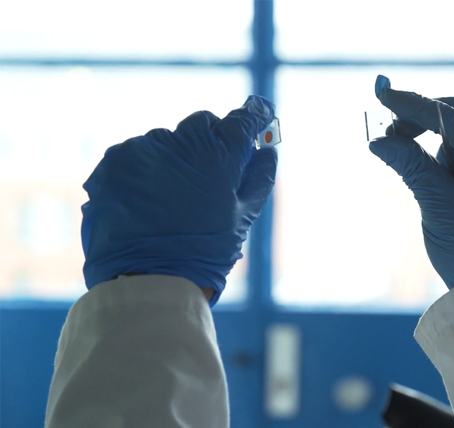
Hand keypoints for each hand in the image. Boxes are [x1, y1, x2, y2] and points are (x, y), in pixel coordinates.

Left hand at [81, 96, 276, 304]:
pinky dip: (145, 172)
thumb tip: (268, 151)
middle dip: (210, 141)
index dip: (253, 117)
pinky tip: (147, 202)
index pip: (241, 120)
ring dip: (174, 160)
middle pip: (201, 125)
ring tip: (171, 199)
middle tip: (212, 173)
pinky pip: (136, 157)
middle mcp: (179, 142)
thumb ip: (258, 179)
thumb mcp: (242, 219)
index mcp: (217, 154)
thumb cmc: (204, 253)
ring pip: (166, 142)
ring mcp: (142, 150)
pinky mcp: (113, 163)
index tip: (260, 112)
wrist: (145, 280)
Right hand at [369, 76, 453, 287]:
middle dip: (420, 116)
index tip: (382, 93)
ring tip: (398, 153)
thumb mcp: (439, 206)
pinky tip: (414, 165)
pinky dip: (431, 153)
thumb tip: (378, 139)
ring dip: (424, 136)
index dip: (415, 103)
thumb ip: (411, 166)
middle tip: (387, 130)